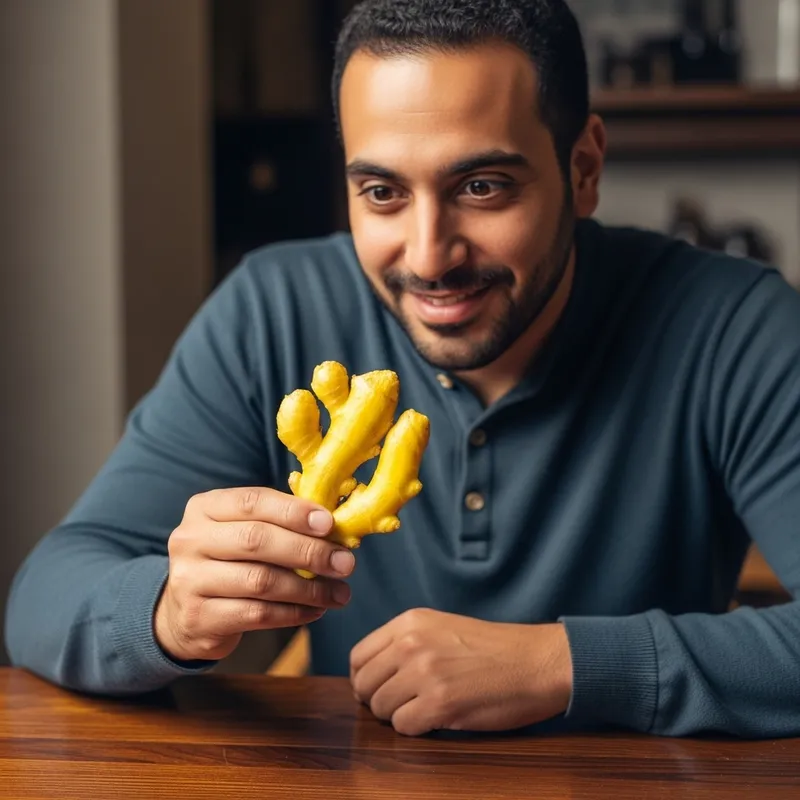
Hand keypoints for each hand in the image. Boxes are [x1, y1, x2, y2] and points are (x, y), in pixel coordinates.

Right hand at [154, 486, 355, 662]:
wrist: (183, 612)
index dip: (293, 511)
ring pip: (261, 581)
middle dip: (308, 551)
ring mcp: (189, 580)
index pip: (252, 501)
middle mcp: (190, 539)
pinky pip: (257, 614)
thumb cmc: (229, 561)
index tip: (330, 523)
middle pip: (257, 540)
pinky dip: (293, 613)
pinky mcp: (199, 617)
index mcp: (204, 508)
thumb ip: (278, 522)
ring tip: (339, 592)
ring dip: (308, 588)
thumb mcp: (242, 531)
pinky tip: (315, 610)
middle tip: (345, 563)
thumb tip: (333, 527)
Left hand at [350, 609, 572, 735]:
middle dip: (379, 700)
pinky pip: (403, 727)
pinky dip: (416, 729)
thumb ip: (404, 643)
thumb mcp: (441, 628)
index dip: (365, 678)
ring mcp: (424, 673)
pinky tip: (438, 718)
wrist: (536, 661)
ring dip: (398, 715)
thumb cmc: (493, 649)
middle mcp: (411, 643)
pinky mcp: (440, 703)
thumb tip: (370, 675)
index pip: (358, 656)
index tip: (381, 688)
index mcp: (410, 622)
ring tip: (425, 708)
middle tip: (404, 704)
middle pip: (364, 684)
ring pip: (380, 708)